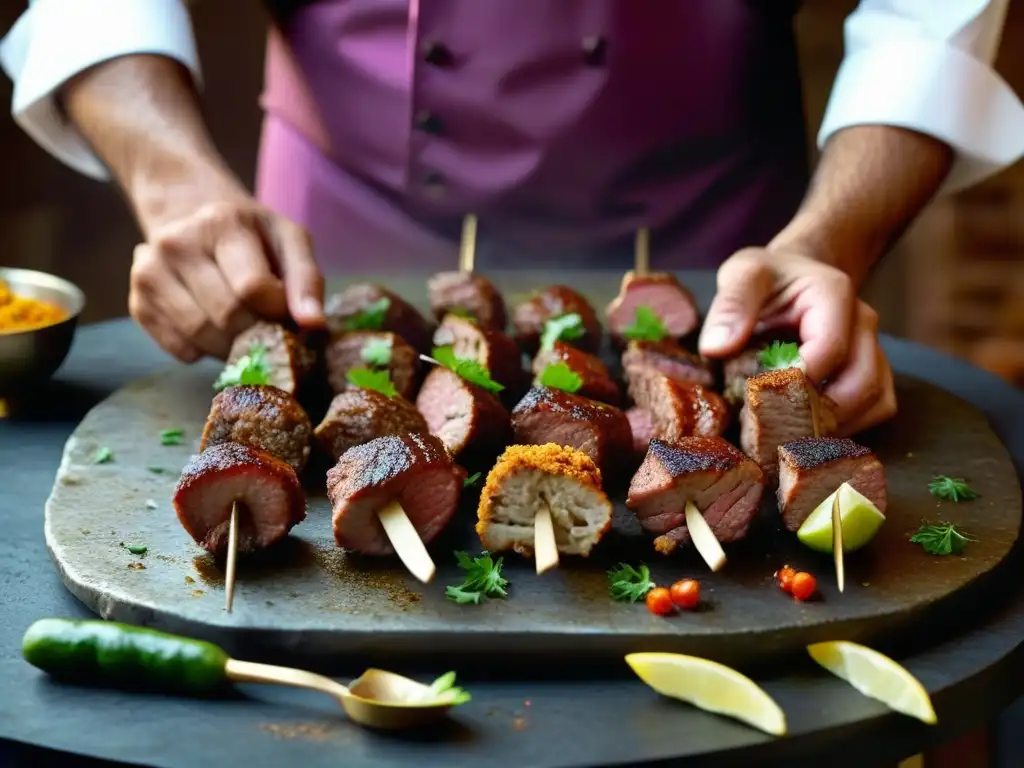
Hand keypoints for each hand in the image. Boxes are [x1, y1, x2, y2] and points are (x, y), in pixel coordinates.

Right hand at [129, 191, 324, 361]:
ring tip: (242, 329)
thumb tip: (313, 325)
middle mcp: (176, 244)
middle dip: (255, 332)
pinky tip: (213, 328)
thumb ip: (306, 280)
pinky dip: (204, 351)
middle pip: (226, 317)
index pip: (252, 288)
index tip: (283, 311)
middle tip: (265, 327)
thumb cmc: (250, 233)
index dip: (275, 311)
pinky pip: (178, 349)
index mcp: (221, 223)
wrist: (188, 212)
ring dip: (230, 346)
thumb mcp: (288, 240)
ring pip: (199, 336)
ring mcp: (148, 273)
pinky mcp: (137, 302)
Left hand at [697, 248, 895, 434]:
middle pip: (861, 383)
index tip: (759, 401)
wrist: (793, 276)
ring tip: (786, 436)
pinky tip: (806, 432)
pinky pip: (875, 409)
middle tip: (772, 430)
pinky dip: (845, 428)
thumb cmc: (768, 277)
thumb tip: (716, 348)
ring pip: (874, 401)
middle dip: (817, 414)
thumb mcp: (743, 275)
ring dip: (833, 427)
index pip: (830, 349)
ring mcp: (873, 349)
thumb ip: (731, 305)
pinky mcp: (873, 371)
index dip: (797, 382)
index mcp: (834, 295)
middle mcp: (863, 323)